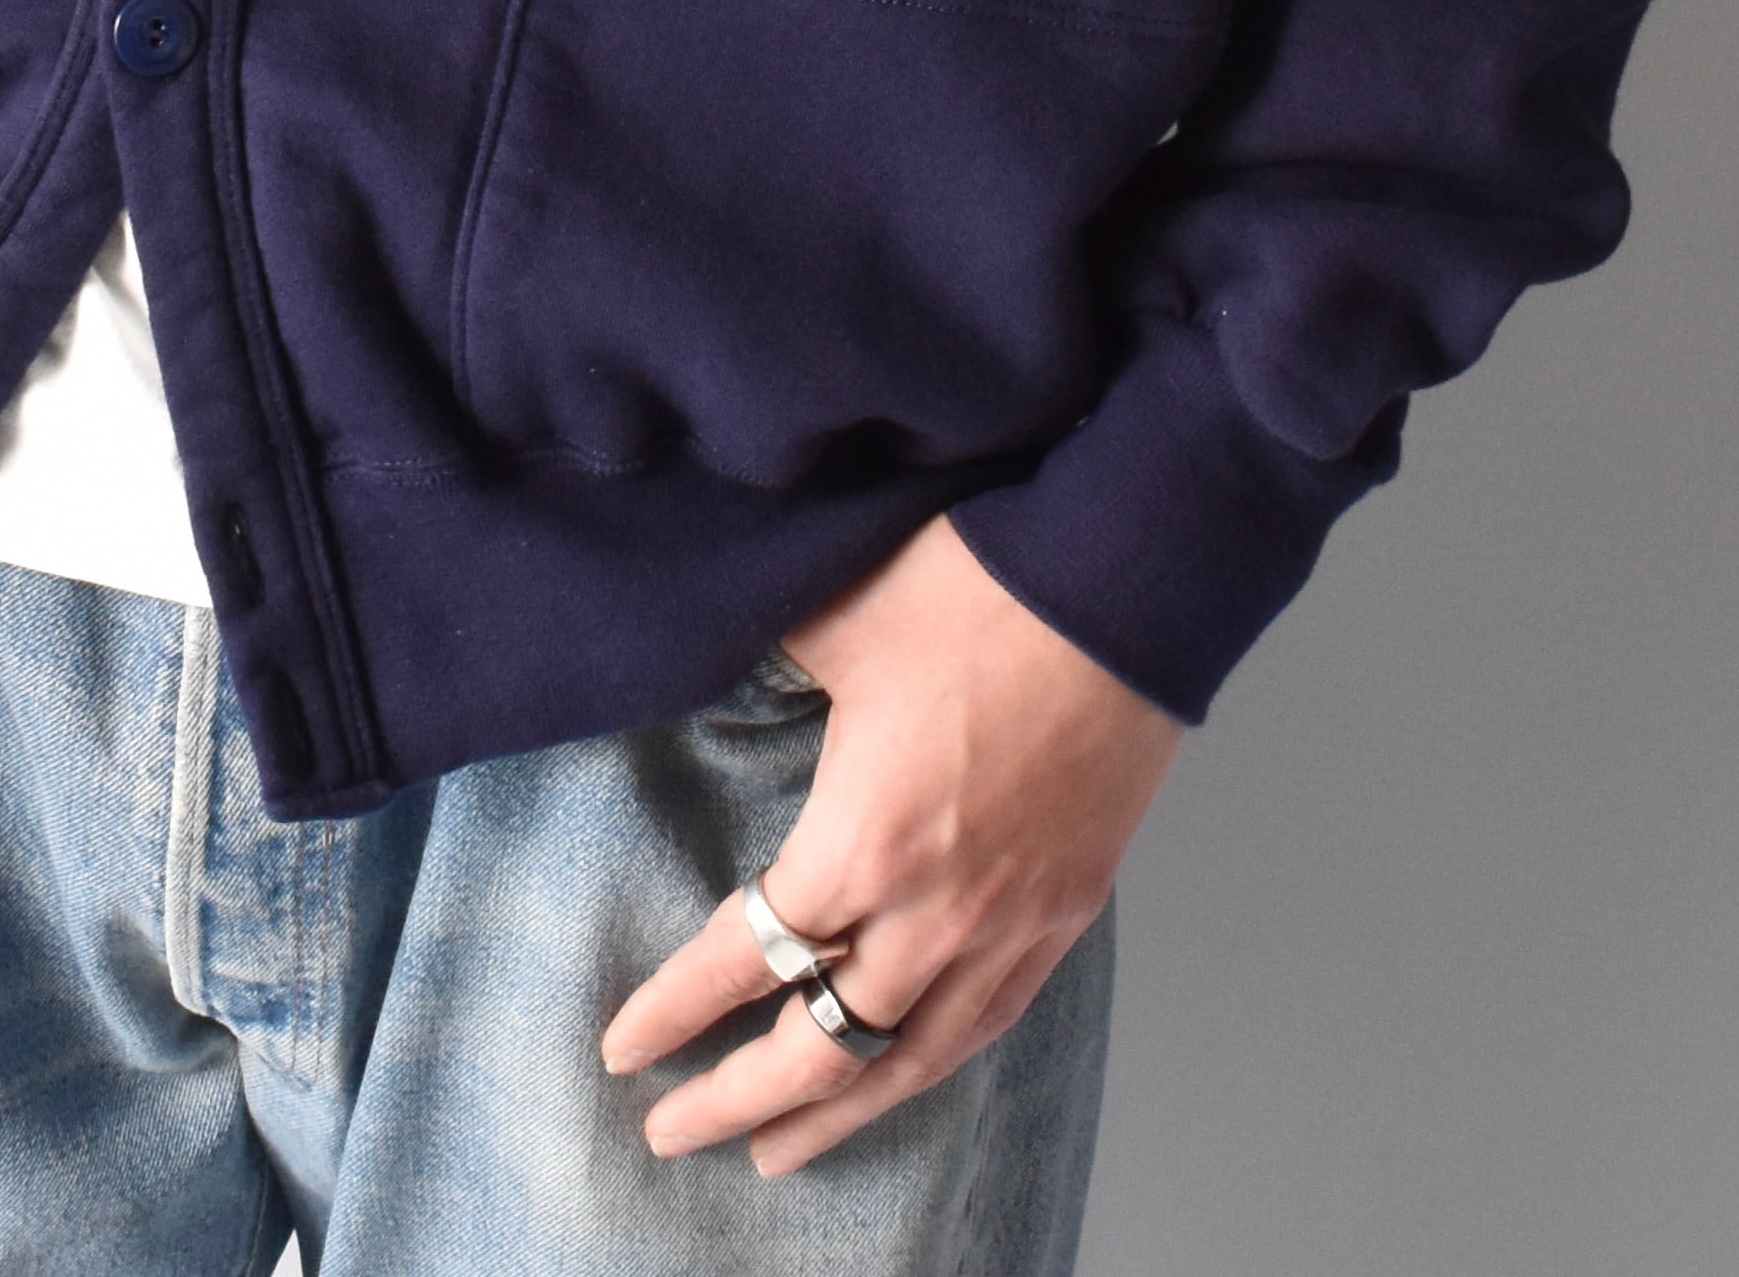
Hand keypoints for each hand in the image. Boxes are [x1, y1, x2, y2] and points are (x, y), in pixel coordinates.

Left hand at [600, 513, 1180, 1175]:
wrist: (1116, 587)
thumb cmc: (972, 590)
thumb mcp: (831, 619)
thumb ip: (759, 664)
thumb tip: (698, 650)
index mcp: (865, 843)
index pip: (747, 958)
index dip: (676, 1008)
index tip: (622, 1047)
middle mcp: (936, 911)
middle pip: (820, 1045)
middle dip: (734, 1098)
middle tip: (668, 1132)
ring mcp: (1010, 922)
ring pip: (908, 1059)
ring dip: (834, 1114)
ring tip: (775, 1152)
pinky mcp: (1065, 910)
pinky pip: (987, 1024)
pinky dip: (927, 1067)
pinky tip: (899, 1079)